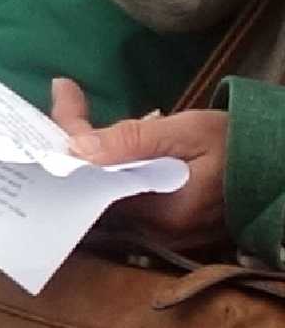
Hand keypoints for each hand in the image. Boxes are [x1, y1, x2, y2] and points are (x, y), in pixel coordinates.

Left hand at [52, 77, 231, 247]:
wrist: (277, 163)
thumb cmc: (237, 144)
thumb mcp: (189, 131)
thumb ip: (134, 140)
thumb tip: (78, 148)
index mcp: (161, 212)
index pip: (93, 183)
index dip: (72, 142)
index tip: (64, 98)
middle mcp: (156, 229)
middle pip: (94, 187)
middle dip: (79, 144)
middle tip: (70, 100)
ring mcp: (161, 230)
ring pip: (106, 189)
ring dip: (96, 153)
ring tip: (85, 110)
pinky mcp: (165, 222)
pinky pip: (125, 193)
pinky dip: (114, 165)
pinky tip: (114, 140)